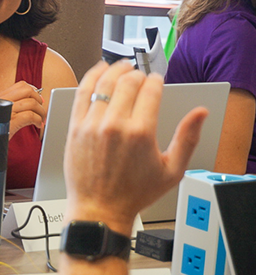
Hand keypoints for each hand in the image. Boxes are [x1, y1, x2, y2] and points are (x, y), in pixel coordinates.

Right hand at [0, 81, 44, 137]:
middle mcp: (3, 101)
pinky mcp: (12, 122)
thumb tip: (38, 100)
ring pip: (32, 103)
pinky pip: (31, 116)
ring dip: (41, 112)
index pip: (21, 85)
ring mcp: (7, 111)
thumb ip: (16, 105)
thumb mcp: (2, 113)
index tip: (37, 99)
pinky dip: (38, 120)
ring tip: (40, 119)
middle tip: (40, 109)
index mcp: (0, 97)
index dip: (33, 91)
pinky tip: (37, 125)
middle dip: (38, 99)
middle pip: (28, 90)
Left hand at [63, 60, 207, 234]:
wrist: (99, 208)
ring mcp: (92, 125)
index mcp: (141, 133)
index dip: (155, 80)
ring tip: (121, 66)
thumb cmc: (134, 193)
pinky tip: (98, 71)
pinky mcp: (75, 127)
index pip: (150, 90)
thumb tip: (200, 113)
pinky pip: (82, 93)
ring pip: (103, 84)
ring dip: (114, 70)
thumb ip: (187, 138)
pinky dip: (91, 77)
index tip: (156, 80)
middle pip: (127, 83)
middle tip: (140, 74)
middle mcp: (115, 125)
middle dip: (137, 73)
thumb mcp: (172, 170)